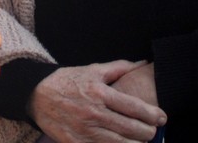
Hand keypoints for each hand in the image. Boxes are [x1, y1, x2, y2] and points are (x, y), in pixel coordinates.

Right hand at [29, 61, 166, 142]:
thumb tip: (143, 63)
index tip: (162, 118)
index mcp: (99, 93)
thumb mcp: (91, 70)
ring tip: (139, 140)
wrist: (35, 95)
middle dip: (149, 132)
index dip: (154, 115)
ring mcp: (86, 132)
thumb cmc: (66, 81)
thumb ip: (119, 68)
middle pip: (134, 130)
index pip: (136, 108)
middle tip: (152, 131)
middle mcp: (94, 114)